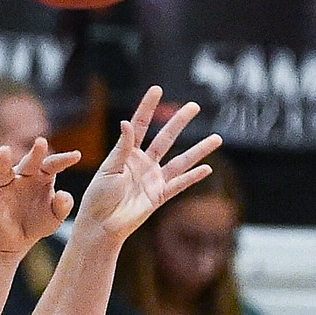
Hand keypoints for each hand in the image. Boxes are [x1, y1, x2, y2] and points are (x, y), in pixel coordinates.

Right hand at [0, 136, 80, 257]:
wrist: (16, 241)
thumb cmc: (37, 223)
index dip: (64, 160)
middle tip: (42, 142)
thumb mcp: (54, 218)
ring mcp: (5, 186)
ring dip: (3, 161)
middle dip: (35, 152)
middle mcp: (22, 177)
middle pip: (29, 162)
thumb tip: (64, 194)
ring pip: (4, 171)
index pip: (52, 164)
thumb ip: (62, 206)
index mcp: (41, 177)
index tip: (77, 156)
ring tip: (4, 150)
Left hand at [72, 87, 220, 245]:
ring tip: (217, 139)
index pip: (139, 125)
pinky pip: (180, 184)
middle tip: (194, 106)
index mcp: (128, 153)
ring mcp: (154, 179)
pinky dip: (193, 177)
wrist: (102, 224)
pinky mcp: (159, 196)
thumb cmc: (98, 197)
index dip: (148, 107)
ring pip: (180, 161)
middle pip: (165, 138)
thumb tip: (127, 123)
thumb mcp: (108, 168)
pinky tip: (207, 168)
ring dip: (199, 150)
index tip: (157, 89)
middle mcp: (144, 163)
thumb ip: (122, 147)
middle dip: (180, 122)